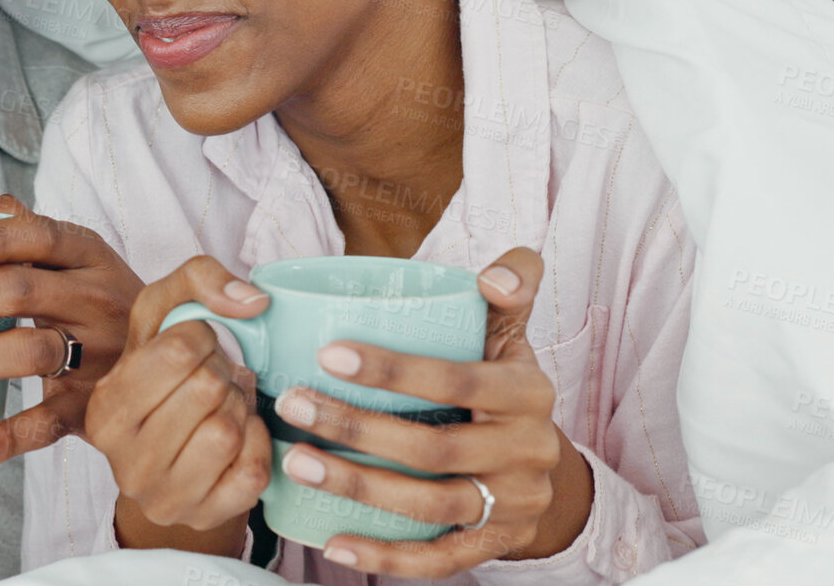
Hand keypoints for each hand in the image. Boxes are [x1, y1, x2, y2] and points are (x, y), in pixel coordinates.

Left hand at [0, 195, 143, 463]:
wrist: (167, 359)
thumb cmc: (89, 298)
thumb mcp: (72, 256)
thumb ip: (17, 228)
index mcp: (87, 253)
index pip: (41, 235)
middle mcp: (98, 298)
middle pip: (22, 294)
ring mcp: (100, 354)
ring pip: (30, 352)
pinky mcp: (95, 406)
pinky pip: (52, 420)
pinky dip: (12, 434)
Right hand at [86, 256, 273, 540]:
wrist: (168, 452)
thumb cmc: (165, 375)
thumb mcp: (163, 315)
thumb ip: (199, 279)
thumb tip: (253, 301)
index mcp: (106, 408)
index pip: (176, 352)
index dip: (203, 339)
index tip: (195, 349)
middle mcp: (125, 461)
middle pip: (206, 390)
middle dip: (222, 374)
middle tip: (213, 379)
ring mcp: (165, 497)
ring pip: (228, 431)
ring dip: (239, 408)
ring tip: (224, 405)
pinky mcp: (205, 518)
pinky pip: (253, 471)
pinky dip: (258, 443)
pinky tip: (241, 435)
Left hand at [270, 247, 595, 576]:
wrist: (541, 462)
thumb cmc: (500, 380)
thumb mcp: (509, 331)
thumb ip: (509, 286)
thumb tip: (493, 276)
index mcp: (527, 392)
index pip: (458, 381)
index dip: (394, 370)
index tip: (327, 355)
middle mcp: (526, 452)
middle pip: (435, 449)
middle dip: (356, 428)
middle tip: (291, 404)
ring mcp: (512, 505)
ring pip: (431, 506)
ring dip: (358, 487)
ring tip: (296, 462)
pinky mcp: (494, 546)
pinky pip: (439, 560)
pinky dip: (385, 558)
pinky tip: (332, 542)